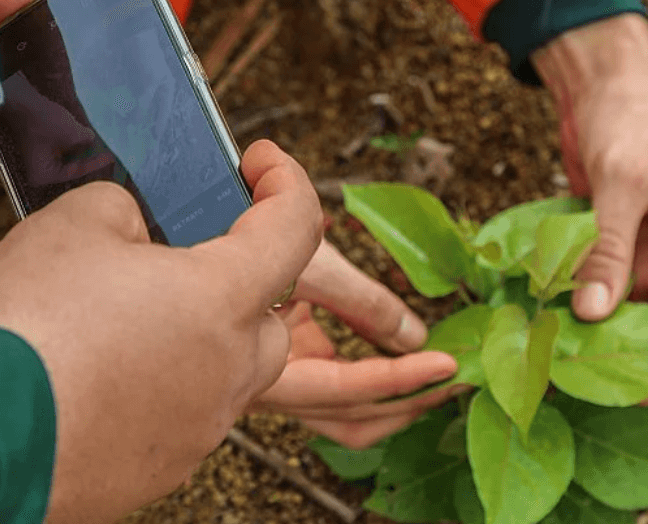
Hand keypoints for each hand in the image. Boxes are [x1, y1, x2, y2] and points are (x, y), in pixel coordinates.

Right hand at [0, 140, 321, 522]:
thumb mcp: (73, 220)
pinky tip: (100, 375)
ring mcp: (199, 428)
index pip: (295, 227)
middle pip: (266, 316)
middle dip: (240, 279)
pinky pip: (180, 415)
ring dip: (194, 339)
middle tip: (183, 257)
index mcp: (223, 299)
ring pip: (224, 372)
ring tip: (127, 319)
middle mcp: (228, 371)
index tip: (263, 165)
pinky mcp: (161, 467)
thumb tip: (133, 225)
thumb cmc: (28, 329)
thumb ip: (125, 208)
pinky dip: (156, 389)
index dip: (285, 182)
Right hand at [250, 241, 461, 448]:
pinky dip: (375, 373)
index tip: (447, 364)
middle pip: (352, 419)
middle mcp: (267, 388)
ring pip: (345, 412)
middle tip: (459, 381)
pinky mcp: (284, 360)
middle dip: (409, 404)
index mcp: (260, 372)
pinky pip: (338, 383)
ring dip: (396, 396)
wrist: (188, 227)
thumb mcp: (307, 265)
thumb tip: (415, 337)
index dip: (401, 380)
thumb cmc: (231, 239)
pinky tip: (403, 346)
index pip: (346, 390)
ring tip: (441, 371)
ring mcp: (276, 378)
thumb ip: (363, 303)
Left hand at [533, 14, 647, 375]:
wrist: (604, 91)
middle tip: (624, 390)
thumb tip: (592, 311)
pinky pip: (623, 303)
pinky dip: (601, 321)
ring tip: (592, 374)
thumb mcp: (622, 180)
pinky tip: (573, 345)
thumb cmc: (631, 119)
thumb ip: (610, 245)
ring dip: (626, 343)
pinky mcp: (636, 263)